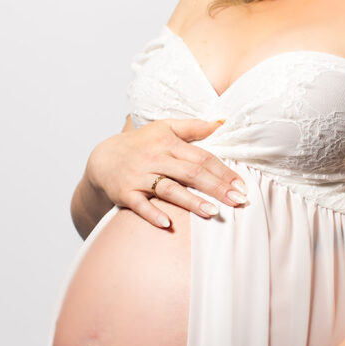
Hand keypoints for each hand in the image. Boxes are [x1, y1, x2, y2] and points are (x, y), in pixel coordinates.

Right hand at [86, 118, 247, 228]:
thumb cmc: (141, 143)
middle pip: (190, 173)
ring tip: (213, 212)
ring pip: (169, 189)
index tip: (242, 185)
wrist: (102, 158)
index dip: (223, 171)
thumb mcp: (165, 128)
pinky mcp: (125, 193)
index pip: (202, 157)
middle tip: (237, 201)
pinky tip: (168, 223)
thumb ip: (194, 126)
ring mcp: (139, 177)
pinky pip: (139, 204)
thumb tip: (223, 122)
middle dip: (216, 187)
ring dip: (191, 201)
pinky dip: (152, 214)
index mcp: (168, 143)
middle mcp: (155, 158)